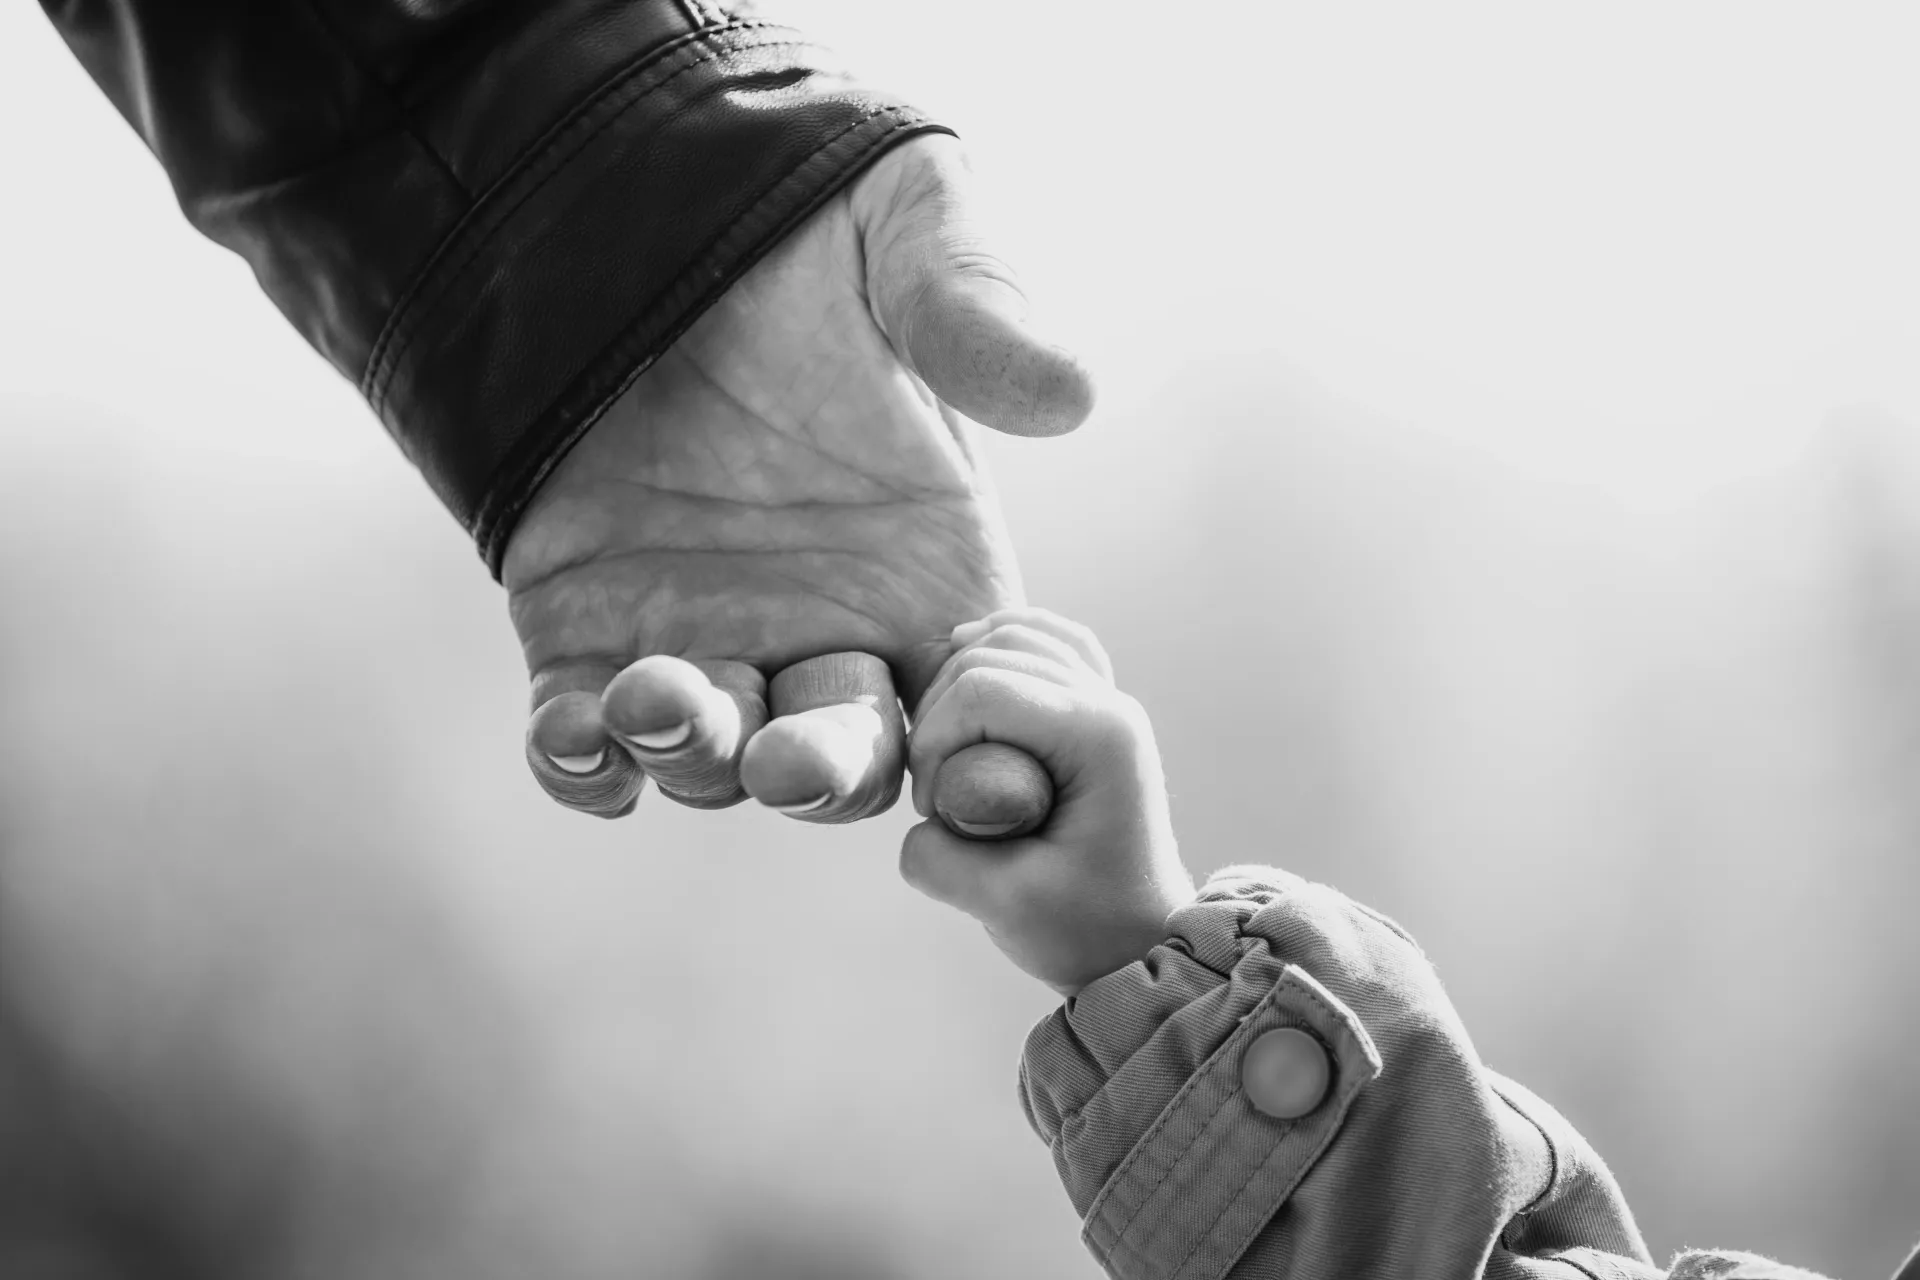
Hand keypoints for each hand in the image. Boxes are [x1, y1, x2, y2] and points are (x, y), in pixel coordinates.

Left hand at [503, 135, 1093, 822]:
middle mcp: (825, 626)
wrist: (617, 198)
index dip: (983, 747)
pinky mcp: (587, 634)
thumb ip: (975, 303)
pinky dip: (582, 761)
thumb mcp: (903, 220)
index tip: (972, 760)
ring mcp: (706, 639)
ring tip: (659, 697)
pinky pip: (587, 734)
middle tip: (790, 761)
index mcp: (929, 569)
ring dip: (694, 754)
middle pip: (846, 757)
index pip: (974, 700)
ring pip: (715, 758)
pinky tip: (574, 740)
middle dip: (823, 773)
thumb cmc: (792, 208)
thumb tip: (1070, 394)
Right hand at [900, 607, 1194, 995]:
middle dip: (941, 716)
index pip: (982, 689)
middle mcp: (1110, 703)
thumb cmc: (1085, 929)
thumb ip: (938, 858)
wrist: (1142, 943)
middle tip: (939, 793)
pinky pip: (1046, 642)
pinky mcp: (1095, 709)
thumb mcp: (1001, 907)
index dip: (934, 744)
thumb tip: (921, 816)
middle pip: (991, 654)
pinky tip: (970, 659)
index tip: (933, 812)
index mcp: (1099, 736)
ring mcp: (1108, 700)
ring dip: (961, 679)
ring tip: (947, 747)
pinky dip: (1001, 644)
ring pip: (1014, 635)